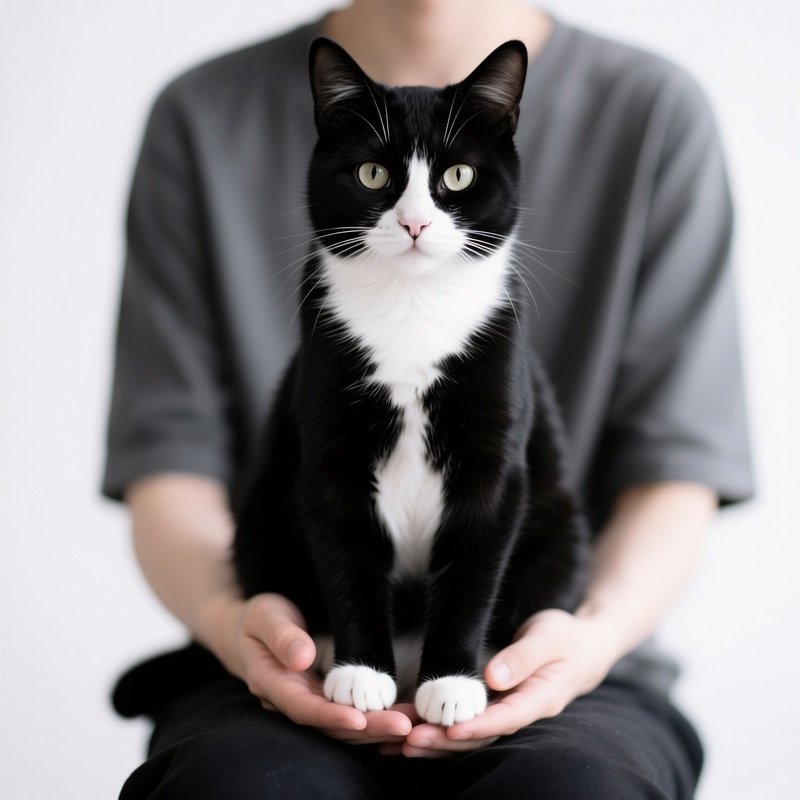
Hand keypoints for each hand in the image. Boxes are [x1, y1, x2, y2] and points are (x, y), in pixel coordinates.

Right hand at [224, 593, 413, 743]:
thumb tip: (302, 658)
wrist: (252, 628)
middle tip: (404, 726)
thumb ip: (282, 636)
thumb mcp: (264, 617)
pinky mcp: (325, 697)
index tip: (360, 718)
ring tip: (412, 722)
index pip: (303, 707)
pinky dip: (376, 718)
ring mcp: (310, 701)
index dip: (331, 715)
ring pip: (344, 724)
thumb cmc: (259, 618)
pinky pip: (351, 712)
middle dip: (368, 728)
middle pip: (330, 723)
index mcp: (272, 684)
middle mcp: (292, 700)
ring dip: (377, 727)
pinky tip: (403, 715)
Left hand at [385, 609, 617, 757]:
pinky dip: (440, 729)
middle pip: (482, 734)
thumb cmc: (566, 637)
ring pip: (471, 734)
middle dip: (445, 740)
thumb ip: (523, 657)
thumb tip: (494, 677)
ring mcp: (508, 711)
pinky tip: (411, 731)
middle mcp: (522, 711)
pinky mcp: (496, 705)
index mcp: (539, 698)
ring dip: (437, 740)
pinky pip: (467, 722)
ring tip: (399, 744)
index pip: (505, 718)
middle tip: (409, 740)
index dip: (476, 726)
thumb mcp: (549, 638)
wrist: (583, 645)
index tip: (447, 729)